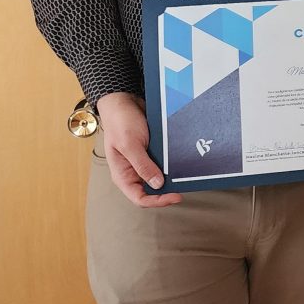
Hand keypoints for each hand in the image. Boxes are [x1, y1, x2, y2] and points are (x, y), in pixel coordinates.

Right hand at [95, 92, 180, 207]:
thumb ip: (142, 165)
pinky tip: (181, 162)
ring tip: (184, 175)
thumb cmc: (120, 121)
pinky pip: (163, 164)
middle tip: (183, 185)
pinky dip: (172, 165)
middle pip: (152, 191)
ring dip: (171, 178)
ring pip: (159, 178)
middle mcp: (133, 171)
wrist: (124, 102)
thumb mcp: (130, 144)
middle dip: (167, 191)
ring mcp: (143, 163)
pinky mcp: (152, 153)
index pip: (140, 198)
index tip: (175, 196)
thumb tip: (157, 185)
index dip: (158, 201)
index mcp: (123, 174)